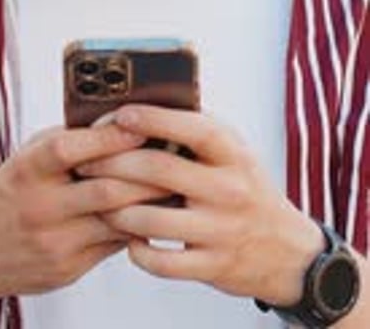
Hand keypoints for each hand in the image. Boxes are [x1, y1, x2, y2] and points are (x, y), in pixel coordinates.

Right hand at [0, 121, 166, 326]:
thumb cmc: (12, 191)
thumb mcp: (27, 156)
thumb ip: (67, 138)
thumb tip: (121, 120)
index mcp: (27, 169)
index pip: (71, 149)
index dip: (110, 137)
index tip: (143, 123)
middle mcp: (40, 206)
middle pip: (105, 190)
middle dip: (147, 173)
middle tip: (178, 156)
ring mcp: (55, 241)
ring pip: (117, 220)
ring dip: (151, 201)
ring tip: (177, 182)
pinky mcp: (69, 268)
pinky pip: (115, 244)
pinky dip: (138, 225)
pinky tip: (157, 211)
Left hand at [79, 105, 323, 306]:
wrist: (286, 250)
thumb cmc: (246, 189)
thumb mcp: (234, 152)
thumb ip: (197, 131)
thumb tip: (142, 108)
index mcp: (233, 153)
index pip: (191, 127)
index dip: (152, 119)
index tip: (119, 115)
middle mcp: (228, 189)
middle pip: (158, 170)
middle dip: (113, 164)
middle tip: (86, 162)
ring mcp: (220, 230)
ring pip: (151, 218)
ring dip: (116, 210)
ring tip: (99, 202)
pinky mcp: (212, 266)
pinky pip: (160, 261)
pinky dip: (137, 250)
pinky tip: (129, 238)